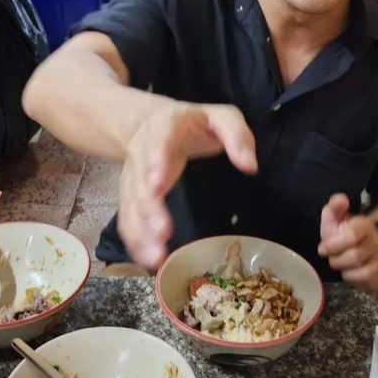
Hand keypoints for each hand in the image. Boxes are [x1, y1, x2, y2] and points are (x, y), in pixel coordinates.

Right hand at [117, 103, 257, 270]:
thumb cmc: (194, 124)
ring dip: (141, 232)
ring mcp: (133, 177)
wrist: (149, 123)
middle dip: (149, 208)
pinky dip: (135, 241)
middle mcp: (143, 153)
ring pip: (132, 205)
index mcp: (166, 128)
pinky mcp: (131, 197)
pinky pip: (128, 220)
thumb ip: (237, 136)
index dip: (155, 161)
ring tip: (155, 257)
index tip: (156, 184)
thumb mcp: (221, 117)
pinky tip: (148, 260)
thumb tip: (250, 166)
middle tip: (161, 232)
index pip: (158, 141)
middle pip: (141, 181)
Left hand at [318, 193, 377, 292]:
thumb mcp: (335, 217)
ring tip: (342, 267)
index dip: (334, 244)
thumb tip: (341, 199)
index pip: (352, 234)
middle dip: (337, 260)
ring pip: (363, 272)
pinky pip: (371, 284)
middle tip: (332, 259)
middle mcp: (377, 242)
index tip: (323, 249)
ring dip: (346, 272)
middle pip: (355, 256)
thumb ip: (334, 207)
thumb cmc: (344, 231)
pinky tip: (353, 275)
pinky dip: (357, 283)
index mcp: (364, 226)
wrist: (364, 244)